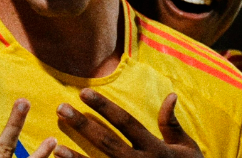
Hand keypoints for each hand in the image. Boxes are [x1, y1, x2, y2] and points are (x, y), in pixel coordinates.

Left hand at [54, 89, 201, 157]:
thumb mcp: (186, 147)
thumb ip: (171, 123)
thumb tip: (170, 95)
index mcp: (155, 148)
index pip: (125, 122)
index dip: (104, 107)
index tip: (84, 92)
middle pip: (107, 142)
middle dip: (82, 125)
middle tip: (61, 109)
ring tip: (55, 147)